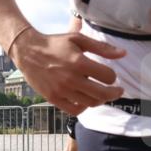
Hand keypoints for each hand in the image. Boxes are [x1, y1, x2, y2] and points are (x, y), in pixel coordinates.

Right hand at [9, 27, 125, 114]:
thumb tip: (124, 54)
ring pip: (90, 103)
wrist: (27, 51)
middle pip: (102, 94)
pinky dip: (83, 107)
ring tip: (101, 94)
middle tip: (118, 91)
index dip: (113, 76)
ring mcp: (61, 90)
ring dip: (100, 100)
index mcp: (79, 62)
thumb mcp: (78, 39)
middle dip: (114, 93)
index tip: (110, 75)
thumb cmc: (54, 43)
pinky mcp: (52, 98)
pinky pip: (74, 110)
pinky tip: (85, 100)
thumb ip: (102, 48)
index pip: (108, 76)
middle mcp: (71, 79)